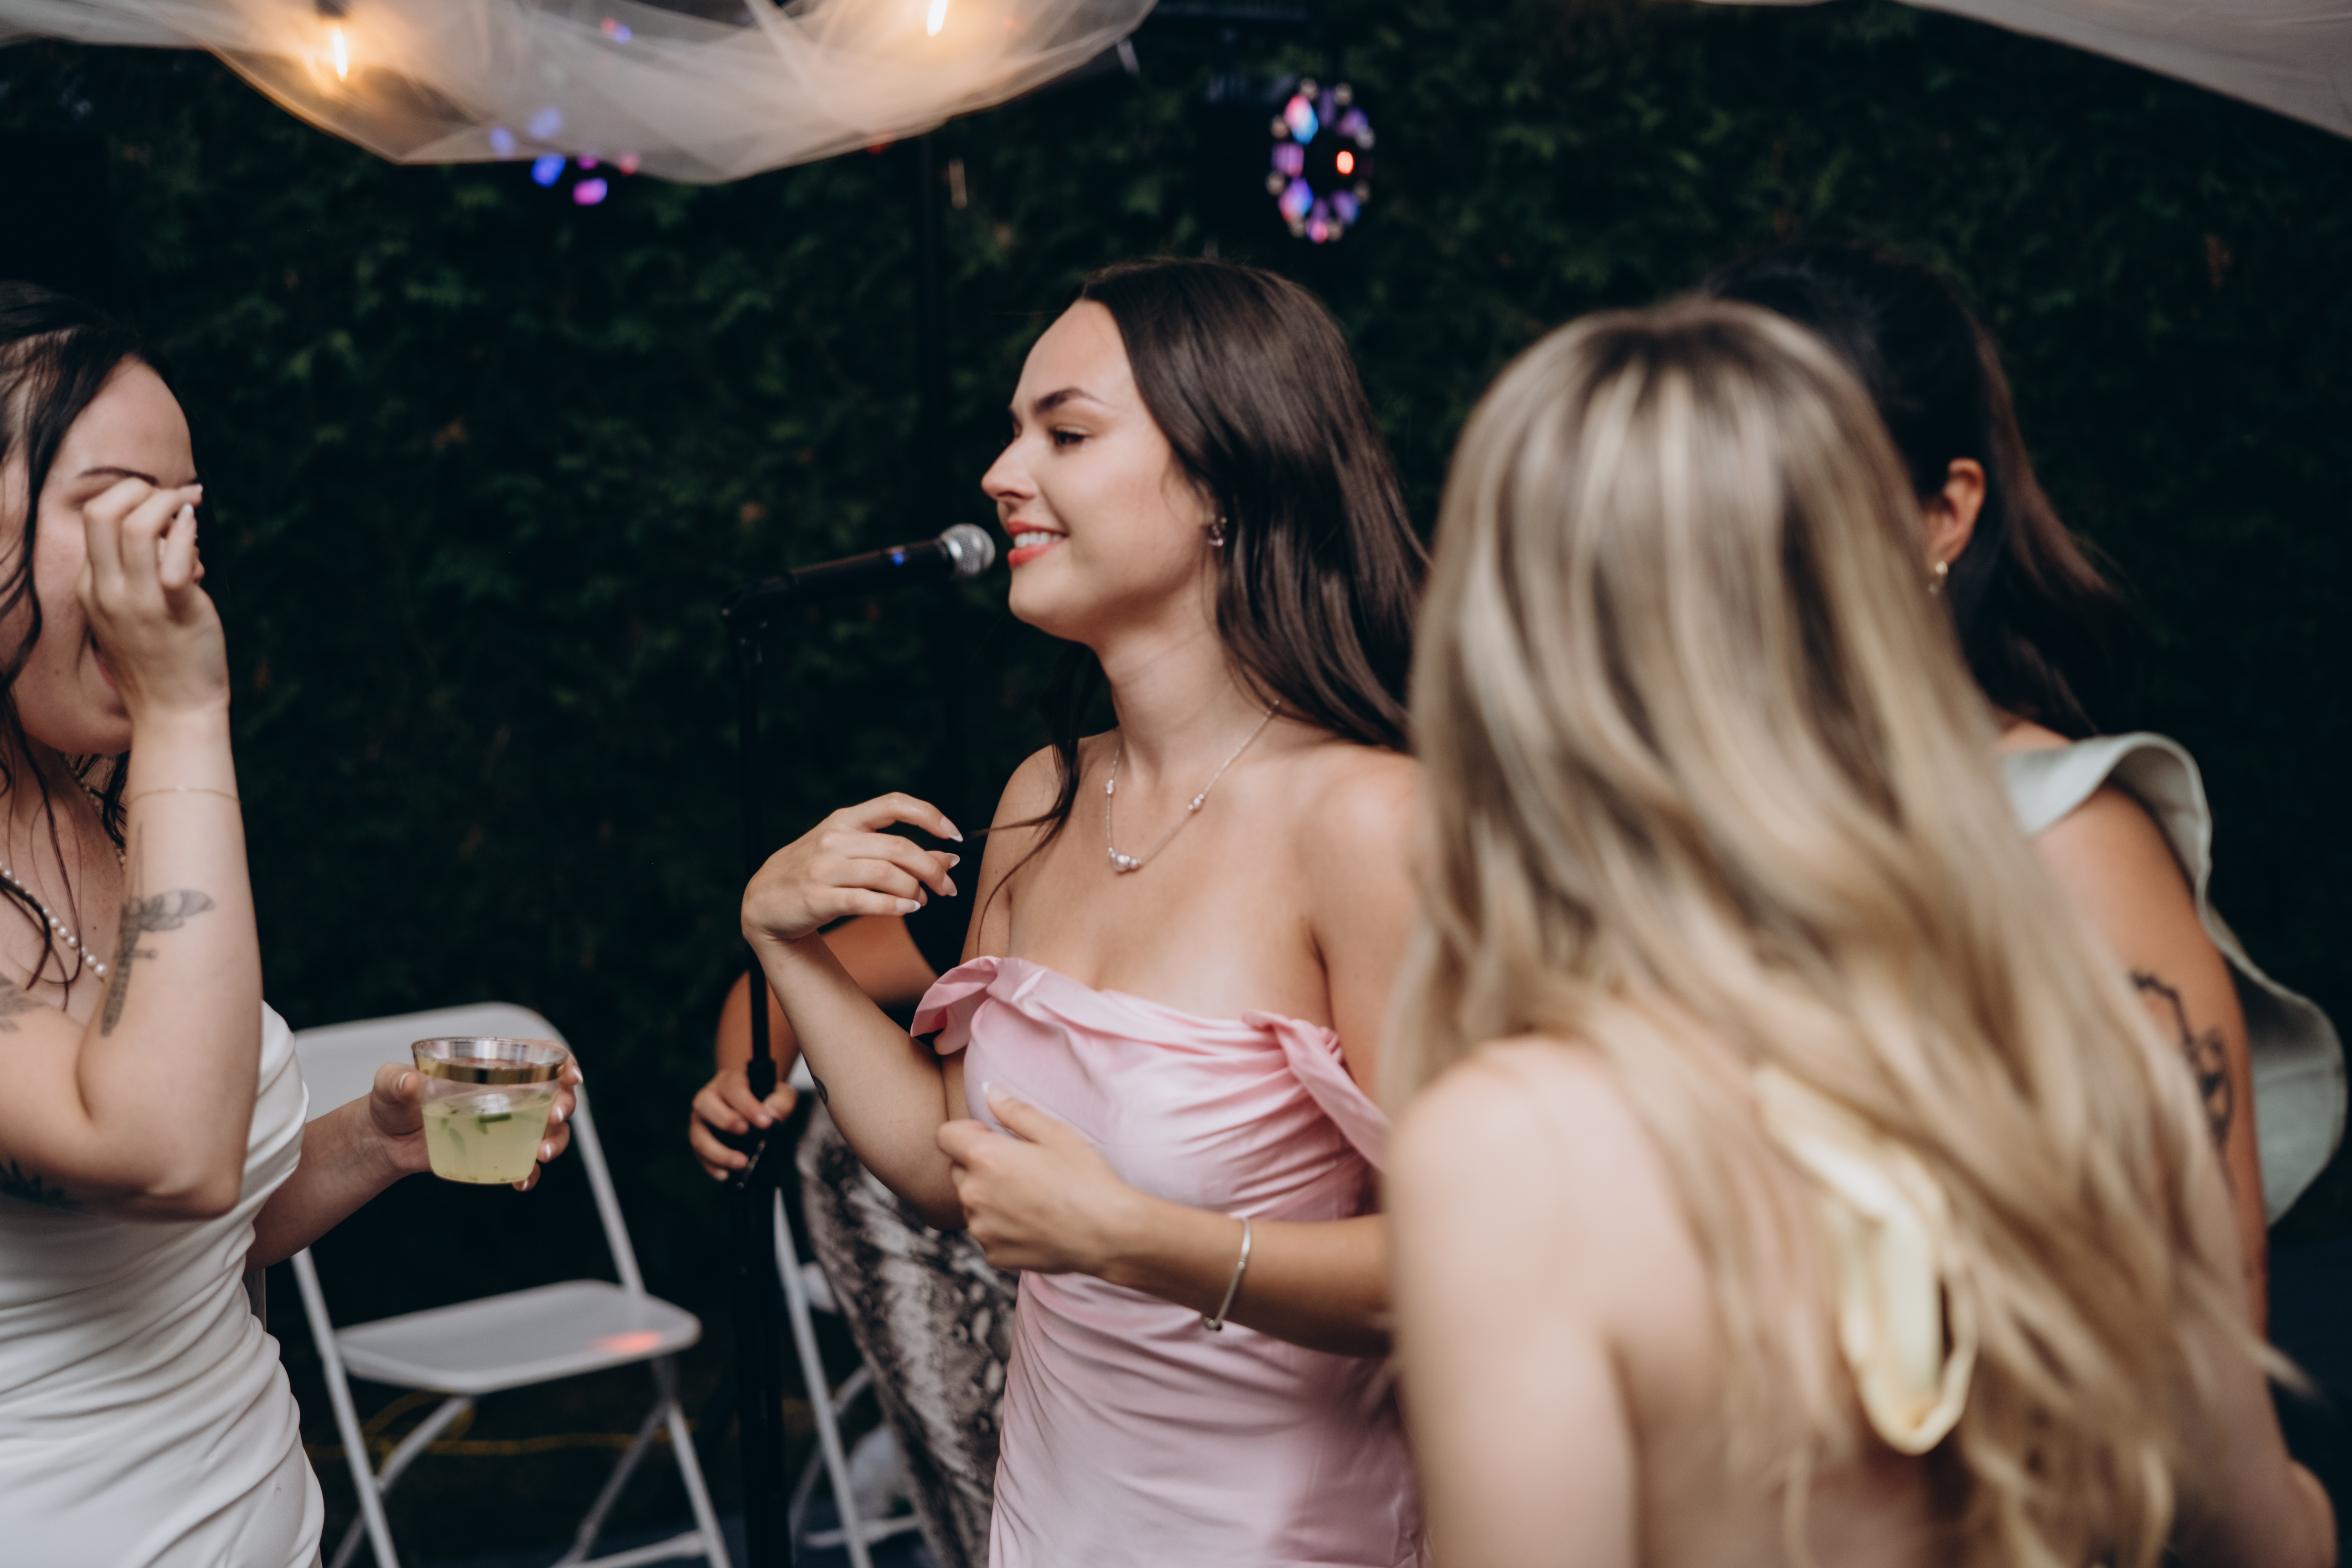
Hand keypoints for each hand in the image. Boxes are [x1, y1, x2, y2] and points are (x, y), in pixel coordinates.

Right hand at [76, 477, 227, 724]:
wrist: (174, 711)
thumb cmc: (160, 659)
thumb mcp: (129, 614)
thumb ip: (137, 575)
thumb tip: (172, 532)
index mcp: (91, 588)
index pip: (96, 520)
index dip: (130, 499)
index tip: (162, 501)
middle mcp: (108, 591)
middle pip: (102, 513)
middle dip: (140, 489)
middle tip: (175, 496)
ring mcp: (139, 602)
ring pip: (139, 527)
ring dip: (170, 505)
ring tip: (192, 511)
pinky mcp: (175, 612)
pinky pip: (175, 561)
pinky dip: (187, 534)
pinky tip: (196, 527)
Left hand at [367, 1057, 581, 1191]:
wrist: (385, 1140)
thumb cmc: (391, 1102)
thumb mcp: (389, 1085)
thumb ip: (395, 1080)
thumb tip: (410, 1082)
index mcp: (491, 1066)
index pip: (540, 1056)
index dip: (564, 1062)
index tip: (571, 1077)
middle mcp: (507, 1092)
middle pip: (554, 1093)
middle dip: (565, 1105)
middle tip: (555, 1119)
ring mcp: (506, 1123)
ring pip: (549, 1129)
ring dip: (556, 1141)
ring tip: (542, 1155)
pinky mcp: (497, 1150)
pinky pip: (526, 1162)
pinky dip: (531, 1173)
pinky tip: (522, 1182)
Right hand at [689, 1067, 797, 1178]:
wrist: (754, 1107)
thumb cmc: (766, 1098)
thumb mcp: (781, 1094)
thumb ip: (782, 1101)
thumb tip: (772, 1116)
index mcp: (728, 1081)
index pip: (733, 1088)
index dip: (748, 1105)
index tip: (765, 1122)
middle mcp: (708, 1098)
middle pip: (705, 1104)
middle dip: (725, 1120)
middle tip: (745, 1133)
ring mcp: (700, 1120)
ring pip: (698, 1134)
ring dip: (717, 1151)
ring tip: (742, 1163)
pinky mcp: (699, 1141)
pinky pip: (699, 1155)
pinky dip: (711, 1166)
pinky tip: (726, 1175)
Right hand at [742, 794, 961, 946]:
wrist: (764, 903)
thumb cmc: (817, 875)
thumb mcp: (853, 854)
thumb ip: (899, 854)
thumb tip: (951, 858)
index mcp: (845, 820)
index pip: (895, 804)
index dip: (930, 815)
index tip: (954, 835)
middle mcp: (834, 839)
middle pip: (898, 847)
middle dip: (932, 868)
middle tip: (948, 888)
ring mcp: (823, 868)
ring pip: (885, 873)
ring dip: (915, 889)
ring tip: (923, 901)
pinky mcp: (816, 898)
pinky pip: (864, 900)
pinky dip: (893, 906)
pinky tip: (908, 909)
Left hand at [937, 1084, 1144, 1274]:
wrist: (1109, 1234)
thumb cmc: (1086, 1179)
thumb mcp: (1055, 1133)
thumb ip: (1014, 1110)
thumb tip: (988, 1092)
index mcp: (985, 1158)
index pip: (945, 1136)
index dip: (967, 1131)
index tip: (993, 1136)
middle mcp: (973, 1195)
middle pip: (957, 1169)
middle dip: (978, 1164)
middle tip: (1020, 1168)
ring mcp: (981, 1229)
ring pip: (971, 1203)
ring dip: (989, 1196)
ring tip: (1031, 1197)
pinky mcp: (993, 1255)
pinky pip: (986, 1232)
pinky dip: (1001, 1226)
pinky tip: (1034, 1222)